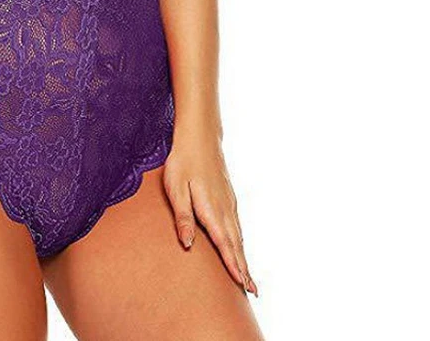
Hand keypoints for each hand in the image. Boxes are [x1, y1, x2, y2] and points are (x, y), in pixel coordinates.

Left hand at [163, 132, 257, 295]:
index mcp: (211, 210)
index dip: (233, 266)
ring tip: (248, 278)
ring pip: (238, 236)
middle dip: (244, 269)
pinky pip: (236, 226)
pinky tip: (239, 248)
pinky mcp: (228, 198)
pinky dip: (240, 242)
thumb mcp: (176, 189)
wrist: (199, 138)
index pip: (225, 244)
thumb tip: (188, 245)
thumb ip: (183, 217)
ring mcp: (228, 203)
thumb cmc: (183, 162)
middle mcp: (224, 209)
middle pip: (236, 245)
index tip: (243, 286)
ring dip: (244, 257)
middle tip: (253, 292)